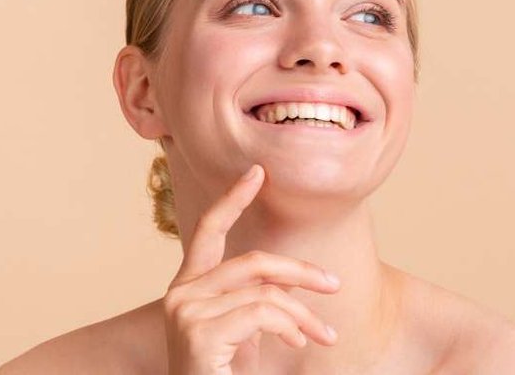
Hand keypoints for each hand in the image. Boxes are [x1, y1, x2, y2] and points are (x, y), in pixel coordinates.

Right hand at [162, 164, 340, 374]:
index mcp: (188, 289)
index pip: (206, 232)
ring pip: (264, 290)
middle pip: (251, 261)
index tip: (257, 172)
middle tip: (334, 285)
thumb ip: (258, 304)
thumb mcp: (243, 335)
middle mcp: (180, 295)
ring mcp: (185, 312)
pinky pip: (263, 312)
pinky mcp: (199, 332)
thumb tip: (295, 287)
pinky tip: (298, 342)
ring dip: (303, 312)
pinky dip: (291, 325)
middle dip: (299, 270)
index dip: (232, 199)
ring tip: (324, 336)